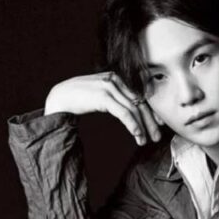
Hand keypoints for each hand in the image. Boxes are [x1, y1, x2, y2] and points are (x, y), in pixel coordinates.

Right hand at [44, 72, 162, 146]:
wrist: (60, 97)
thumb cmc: (79, 99)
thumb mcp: (100, 96)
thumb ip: (114, 100)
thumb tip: (130, 113)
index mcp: (116, 78)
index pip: (138, 96)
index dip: (150, 111)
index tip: (158, 124)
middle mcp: (115, 79)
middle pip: (139, 102)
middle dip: (150, 121)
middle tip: (157, 136)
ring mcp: (110, 86)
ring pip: (134, 109)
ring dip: (142, 127)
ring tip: (145, 141)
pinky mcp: (104, 96)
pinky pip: (125, 113)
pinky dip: (133, 126)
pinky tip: (137, 135)